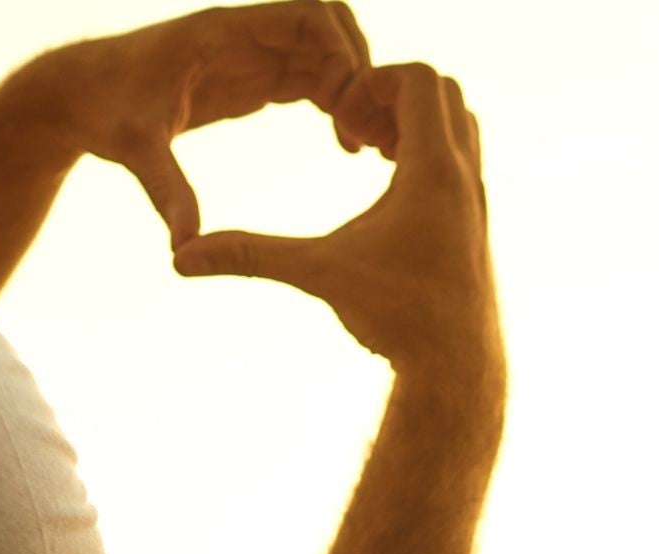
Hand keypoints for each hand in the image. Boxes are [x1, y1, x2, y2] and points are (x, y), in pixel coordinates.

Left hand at [10, 2, 379, 248]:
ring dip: (352, 88)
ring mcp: (250, 53)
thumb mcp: (136, 151)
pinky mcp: (251, 76)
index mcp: (221, 33)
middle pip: (329, 24)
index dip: (341, 52)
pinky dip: (336, 101)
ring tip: (360, 144)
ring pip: (325, 51)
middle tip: (363, 126)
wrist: (80, 95)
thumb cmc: (104, 111)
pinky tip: (344, 145)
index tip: (344, 109)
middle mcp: (242, 35)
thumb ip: (166, 191)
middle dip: (358, 67)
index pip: (306, 14)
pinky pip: (311, 75)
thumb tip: (184, 247)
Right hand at [173, 63, 498, 379]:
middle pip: (445, 91)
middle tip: (355, 131)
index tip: (342, 121)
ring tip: (371, 153)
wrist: (456, 369)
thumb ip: (250, 256)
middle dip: (394, 96)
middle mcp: (465, 177)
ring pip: (458, 123)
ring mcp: (476, 199)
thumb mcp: (319, 273)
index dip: (374, 83)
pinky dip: (427, 153)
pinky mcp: (475, 222)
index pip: (420, 78)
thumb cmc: (398, 319)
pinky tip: (389, 188)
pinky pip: (460, 159)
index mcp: (434, 171)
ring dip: (414, 123)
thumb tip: (181, 257)